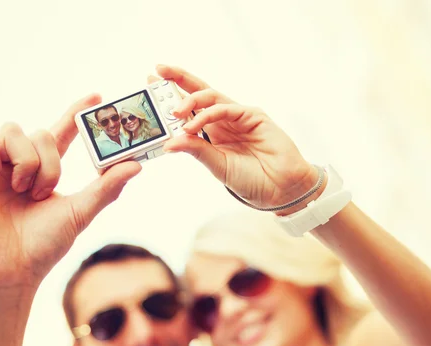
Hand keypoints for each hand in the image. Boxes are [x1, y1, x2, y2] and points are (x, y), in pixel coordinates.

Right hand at [0, 95, 140, 292]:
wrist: (12, 268)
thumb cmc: (44, 245)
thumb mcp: (80, 212)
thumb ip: (106, 188)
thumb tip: (136, 165)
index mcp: (43, 169)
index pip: (61, 132)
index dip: (76, 113)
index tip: (97, 97)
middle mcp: (18, 162)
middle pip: (40, 131)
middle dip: (49, 162)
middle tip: (42, 192)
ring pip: (12, 129)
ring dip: (24, 159)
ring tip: (22, 189)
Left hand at [153, 65, 320, 212]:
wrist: (281, 189)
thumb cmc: (251, 180)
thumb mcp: (216, 166)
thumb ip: (196, 151)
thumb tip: (168, 144)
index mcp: (212, 132)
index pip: (188, 108)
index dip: (170, 97)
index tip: (149, 87)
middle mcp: (223, 120)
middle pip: (198, 92)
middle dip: (177, 80)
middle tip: (156, 71)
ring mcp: (238, 116)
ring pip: (210, 96)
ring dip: (189, 101)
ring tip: (174, 113)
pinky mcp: (253, 115)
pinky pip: (226, 108)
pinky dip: (207, 115)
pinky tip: (192, 125)